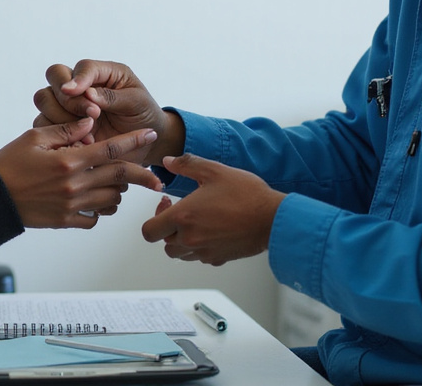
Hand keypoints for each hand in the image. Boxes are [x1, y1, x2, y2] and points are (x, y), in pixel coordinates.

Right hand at [0, 117, 161, 229]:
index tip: (150, 135)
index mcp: (68, 160)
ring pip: (111, 199)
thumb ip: (65, 130)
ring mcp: (71, 205)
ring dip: (118, 191)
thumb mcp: (34, 138)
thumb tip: (90, 122)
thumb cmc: (9, 164)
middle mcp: (74, 184)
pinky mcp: (65, 221)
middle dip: (142, 176)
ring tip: (118, 185)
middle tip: (157, 179)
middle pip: (119, 178)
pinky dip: (100, 210)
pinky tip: (98, 201)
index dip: (134, 141)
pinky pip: (94, 218)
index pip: (111, 148)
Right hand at [32, 60, 182, 164]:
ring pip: (45, 99)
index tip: (74, 91)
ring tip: (88, 134)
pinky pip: (45, 124)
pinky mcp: (61, 125)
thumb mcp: (136, 102)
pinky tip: (80, 144)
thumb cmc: (144, 115)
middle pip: (55, 76)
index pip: (82, 67)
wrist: (144, 142)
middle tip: (93, 115)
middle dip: (68, 97)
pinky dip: (58, 135)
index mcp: (102, 72)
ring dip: (62, 115)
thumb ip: (113, 96)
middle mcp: (81, 84)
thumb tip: (88, 93)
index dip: (78, 78)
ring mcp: (68, 104)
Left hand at [140, 154, 283, 265]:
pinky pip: (199, 257)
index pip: (149, 231)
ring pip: (179, 253)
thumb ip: (187, 164)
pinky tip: (211, 231)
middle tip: (180, 212)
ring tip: (195, 222)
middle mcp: (190, 238)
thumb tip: (168, 162)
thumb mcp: (214, 171)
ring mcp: (204, 252)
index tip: (167, 205)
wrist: (272, 218)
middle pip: (163, 242)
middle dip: (167, 228)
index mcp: (183, 217)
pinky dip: (198, 247)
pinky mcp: (218, 259)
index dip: (153, 218)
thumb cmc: (246, 195)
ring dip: (180, 239)